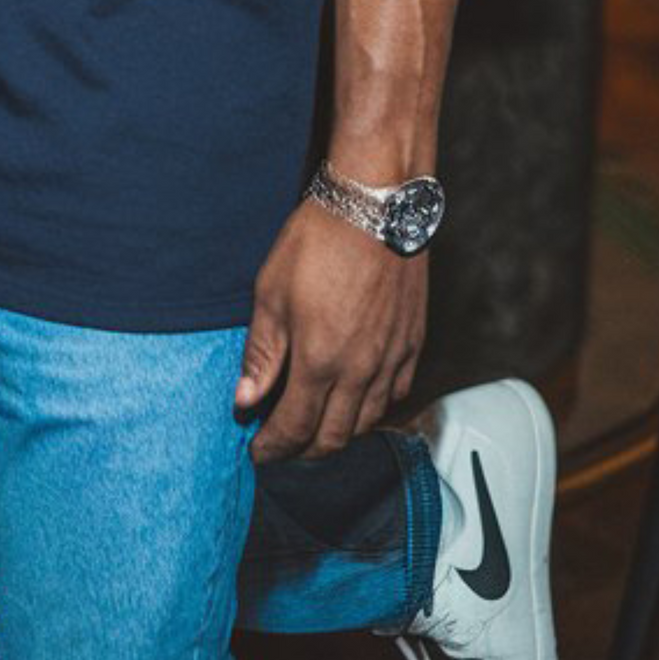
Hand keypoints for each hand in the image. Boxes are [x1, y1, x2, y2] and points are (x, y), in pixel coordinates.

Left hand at [235, 201, 426, 461]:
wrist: (375, 206)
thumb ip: (261, 354)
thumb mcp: (271, 293)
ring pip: (366, 422)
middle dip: (303, 451)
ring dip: (338, 435)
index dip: (273, 448)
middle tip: (283, 449)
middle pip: (333, 437)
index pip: (295, 428)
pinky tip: (357, 403)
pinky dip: (372, 411)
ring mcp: (391, 359)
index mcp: (320, 362)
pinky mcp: (413, 343)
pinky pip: (395, 396)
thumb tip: (245, 400)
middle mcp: (360, 371)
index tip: (258, 453)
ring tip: (315, 429)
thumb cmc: (317, 242)